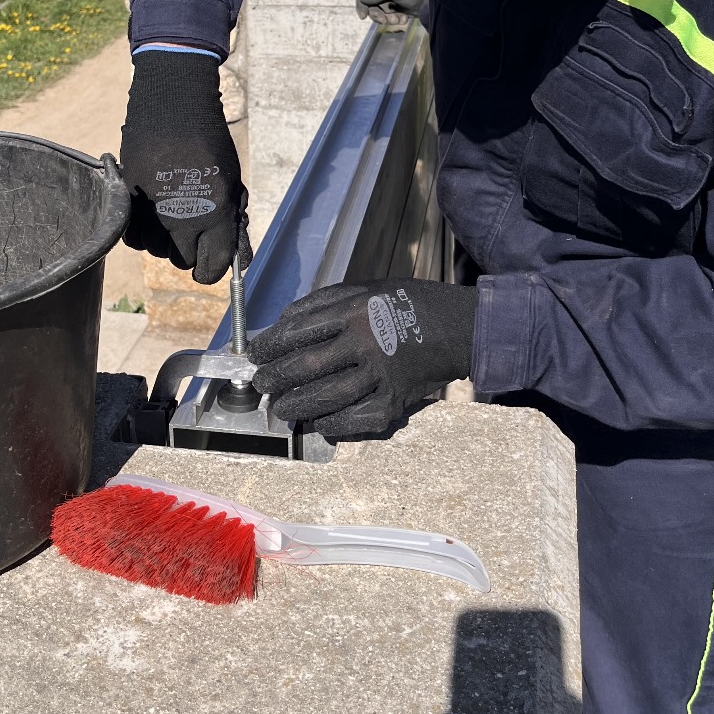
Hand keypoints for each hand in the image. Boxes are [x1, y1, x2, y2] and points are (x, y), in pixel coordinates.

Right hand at [120, 52, 250, 285]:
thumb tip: (240, 262)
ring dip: (163, 241)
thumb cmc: (209, 143)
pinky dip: (141, 232)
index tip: (210, 263)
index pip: (214, 265)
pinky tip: (150, 213)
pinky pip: (133, 237)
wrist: (173, 105)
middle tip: (190, 230)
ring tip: (169, 213)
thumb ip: (234, 222)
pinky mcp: (128, 199)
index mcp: (216, 211)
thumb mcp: (232, 182)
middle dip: (189, 252)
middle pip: (182, 261)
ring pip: (155, 251)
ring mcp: (153, 209)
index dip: (213, 269)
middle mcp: (183, 215)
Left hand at [250, 280, 478, 441]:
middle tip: (262, 385)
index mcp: (354, 311)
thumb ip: (322, 303)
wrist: (459, 327)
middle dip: (276, 379)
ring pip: (327, 397)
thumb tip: (282, 322)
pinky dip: (333, 424)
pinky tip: (319, 422)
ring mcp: (381, 374)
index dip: (270, 346)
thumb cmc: (405, 303)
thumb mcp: (364, 289)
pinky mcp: (396, 399)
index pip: (298, 331)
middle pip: (306, 367)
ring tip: (281, 408)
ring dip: (297, 406)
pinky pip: (356, 419)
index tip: (255, 355)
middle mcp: (365, 342)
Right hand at [356, 0, 428, 30]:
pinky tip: (404, 18)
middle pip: (370, 9)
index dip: (361, 6)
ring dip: (388, 19)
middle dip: (378, 15)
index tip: (363, 16)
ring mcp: (386, 5)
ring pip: (378, 16)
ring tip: (399, 17)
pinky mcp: (392, 13)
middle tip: (386, 20)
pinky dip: (395, 20)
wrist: (427, 2)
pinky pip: (387, 20)